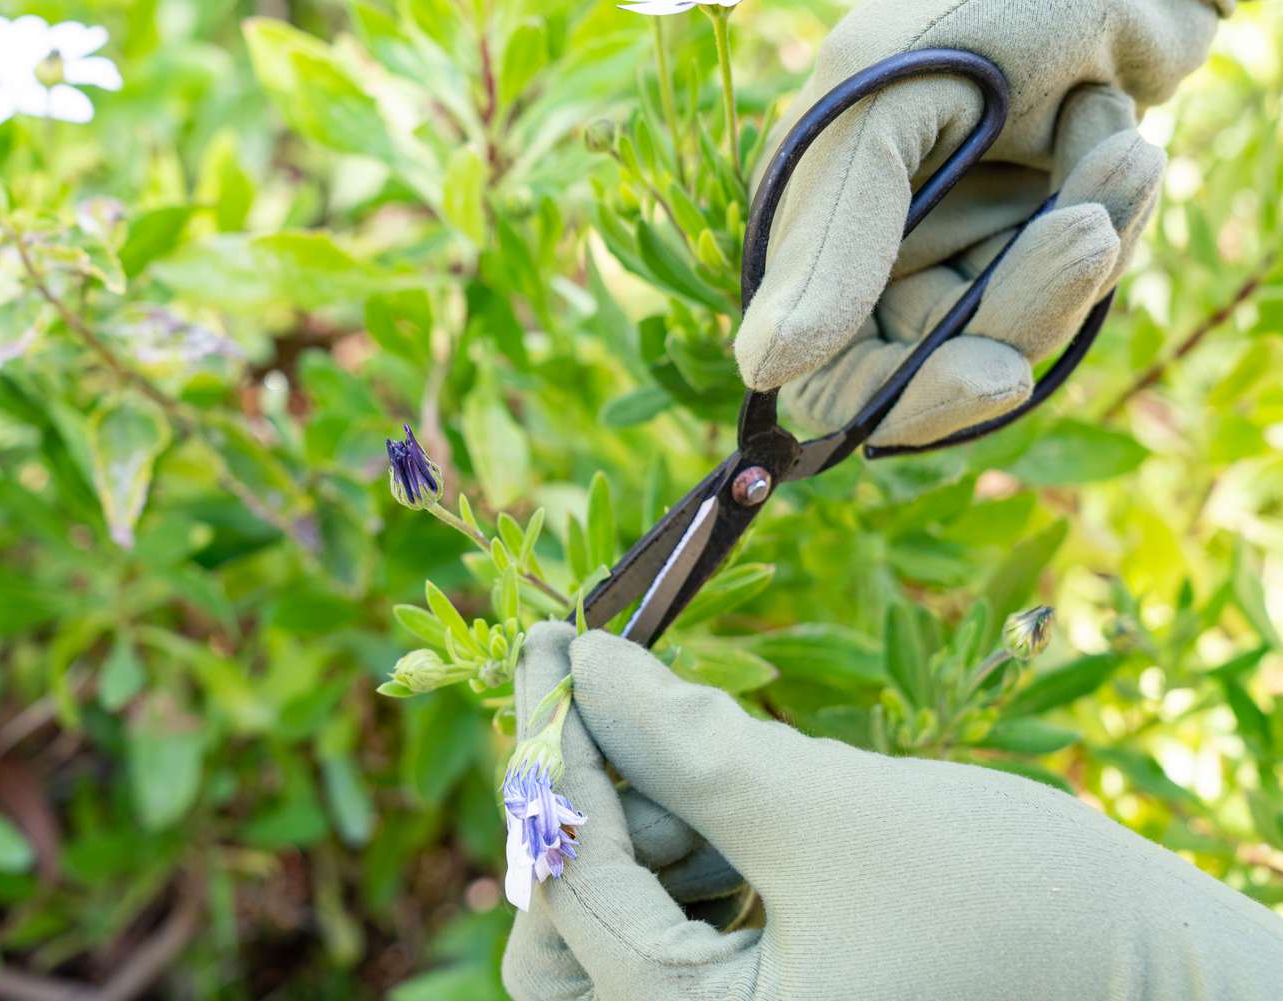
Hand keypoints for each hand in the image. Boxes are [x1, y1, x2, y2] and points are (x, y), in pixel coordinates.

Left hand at [503, 622, 1282, 1000]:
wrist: (1150, 973)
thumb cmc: (1012, 904)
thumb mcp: (827, 811)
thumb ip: (687, 741)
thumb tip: (583, 661)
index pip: (573, 879)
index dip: (552, 745)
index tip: (550, 638)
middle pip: (563, 933)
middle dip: (588, 808)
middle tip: (625, 704)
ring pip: (613, 928)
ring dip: (642, 827)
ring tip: (717, 762)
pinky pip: (673, 931)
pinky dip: (684, 854)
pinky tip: (737, 805)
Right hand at [735, 0, 1226, 446]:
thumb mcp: (886, 105)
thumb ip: (829, 238)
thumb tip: (763, 369)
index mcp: (809, 233)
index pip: (833, 379)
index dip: (906, 397)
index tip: (994, 374)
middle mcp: (875, 260)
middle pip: (942, 366)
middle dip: (1025, 306)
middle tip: (1084, 228)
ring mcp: (956, 254)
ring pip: (1019, 331)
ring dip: (1084, 243)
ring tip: (1117, 145)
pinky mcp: (1029, 243)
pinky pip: (1076, 292)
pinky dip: (1113, 222)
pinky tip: (1117, 144)